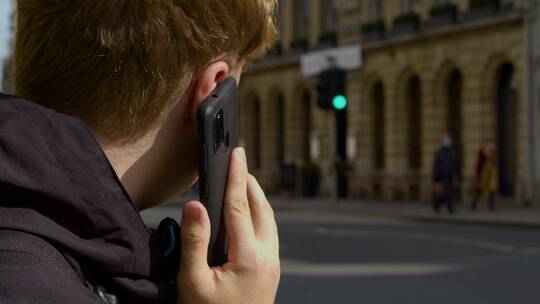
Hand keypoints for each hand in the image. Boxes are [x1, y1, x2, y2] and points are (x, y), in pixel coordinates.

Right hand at [178, 148, 279, 303]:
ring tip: (243, 183)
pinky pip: (270, 233)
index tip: (236, 152)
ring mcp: (273, 264)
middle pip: (262, 207)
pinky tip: (249, 216)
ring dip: (257, 198)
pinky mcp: (272, 271)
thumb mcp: (193, 283)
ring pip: (270, 220)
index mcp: (249, 255)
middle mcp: (268, 256)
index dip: (236, 175)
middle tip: (237, 163)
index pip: (241, 204)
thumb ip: (194, 241)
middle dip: (250, 182)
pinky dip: (260, 215)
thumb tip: (195, 204)